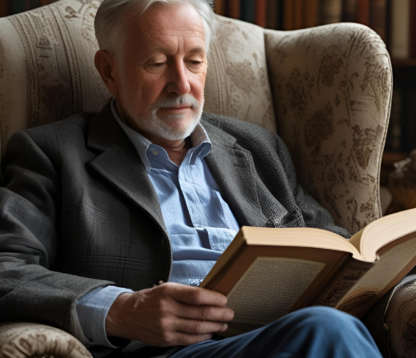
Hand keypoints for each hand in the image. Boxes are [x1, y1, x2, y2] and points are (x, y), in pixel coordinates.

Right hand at [105, 282, 233, 346]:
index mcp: (168, 292)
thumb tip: (210, 296)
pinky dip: (203, 337)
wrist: (128, 314)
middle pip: (200, 313)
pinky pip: (189, 339)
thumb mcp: (166, 288)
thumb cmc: (151, 299)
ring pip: (197, 327)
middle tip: (230, 313)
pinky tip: (210, 333)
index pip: (196, 295)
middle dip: (219, 313)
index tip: (224, 299)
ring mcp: (166, 325)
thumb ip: (185, 293)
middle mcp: (167, 308)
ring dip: (214, 326)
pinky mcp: (165, 339)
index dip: (214, 298)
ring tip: (223, 323)